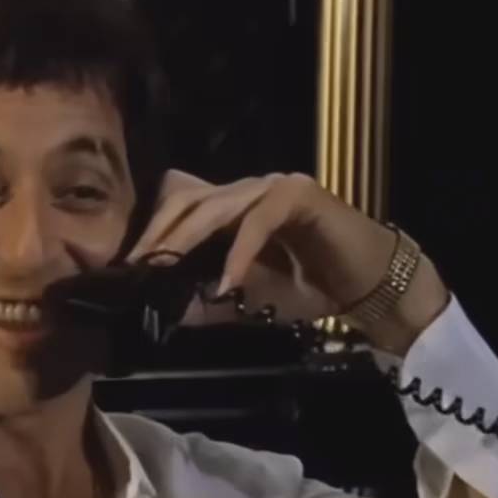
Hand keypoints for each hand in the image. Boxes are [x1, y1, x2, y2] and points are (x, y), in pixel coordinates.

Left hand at [128, 170, 448, 348]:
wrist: (371, 288)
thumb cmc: (314, 290)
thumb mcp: (250, 302)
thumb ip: (210, 302)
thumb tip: (165, 310)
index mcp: (233, 209)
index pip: (180, 207)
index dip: (152, 231)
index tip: (126, 267)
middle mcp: (248, 191)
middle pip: (187, 199)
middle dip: (157, 233)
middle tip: (134, 266)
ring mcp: (273, 187)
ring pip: (216, 205)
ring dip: (186, 239)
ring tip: (162, 268)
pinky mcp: (299, 195)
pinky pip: (257, 221)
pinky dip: (238, 252)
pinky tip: (226, 282)